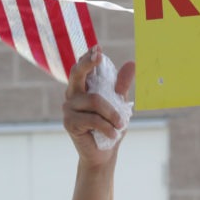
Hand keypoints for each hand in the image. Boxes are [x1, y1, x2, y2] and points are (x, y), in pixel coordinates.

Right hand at [62, 46, 135, 166]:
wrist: (104, 152)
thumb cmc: (110, 125)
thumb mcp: (119, 103)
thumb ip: (122, 85)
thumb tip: (131, 63)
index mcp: (83, 88)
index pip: (83, 68)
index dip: (88, 57)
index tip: (98, 47)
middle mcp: (72, 95)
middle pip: (77, 74)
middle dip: (88, 63)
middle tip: (98, 55)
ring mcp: (68, 108)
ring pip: (95, 100)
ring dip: (113, 114)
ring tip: (120, 124)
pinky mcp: (69, 122)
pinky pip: (94, 119)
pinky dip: (108, 126)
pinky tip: (113, 133)